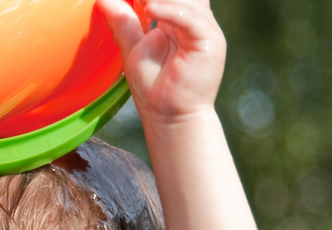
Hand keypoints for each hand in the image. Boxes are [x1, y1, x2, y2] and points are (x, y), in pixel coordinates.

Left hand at [97, 0, 225, 123]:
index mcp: (176, 19)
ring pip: (187, 1)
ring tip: (140, 0)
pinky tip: (150, 10)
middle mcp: (192, 20)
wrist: (170, 116)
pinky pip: (191, 19)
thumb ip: (122, 22)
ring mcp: (203, 29)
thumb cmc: (153, 87)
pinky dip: (170, 12)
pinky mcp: (209, 41)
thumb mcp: (132, 48)